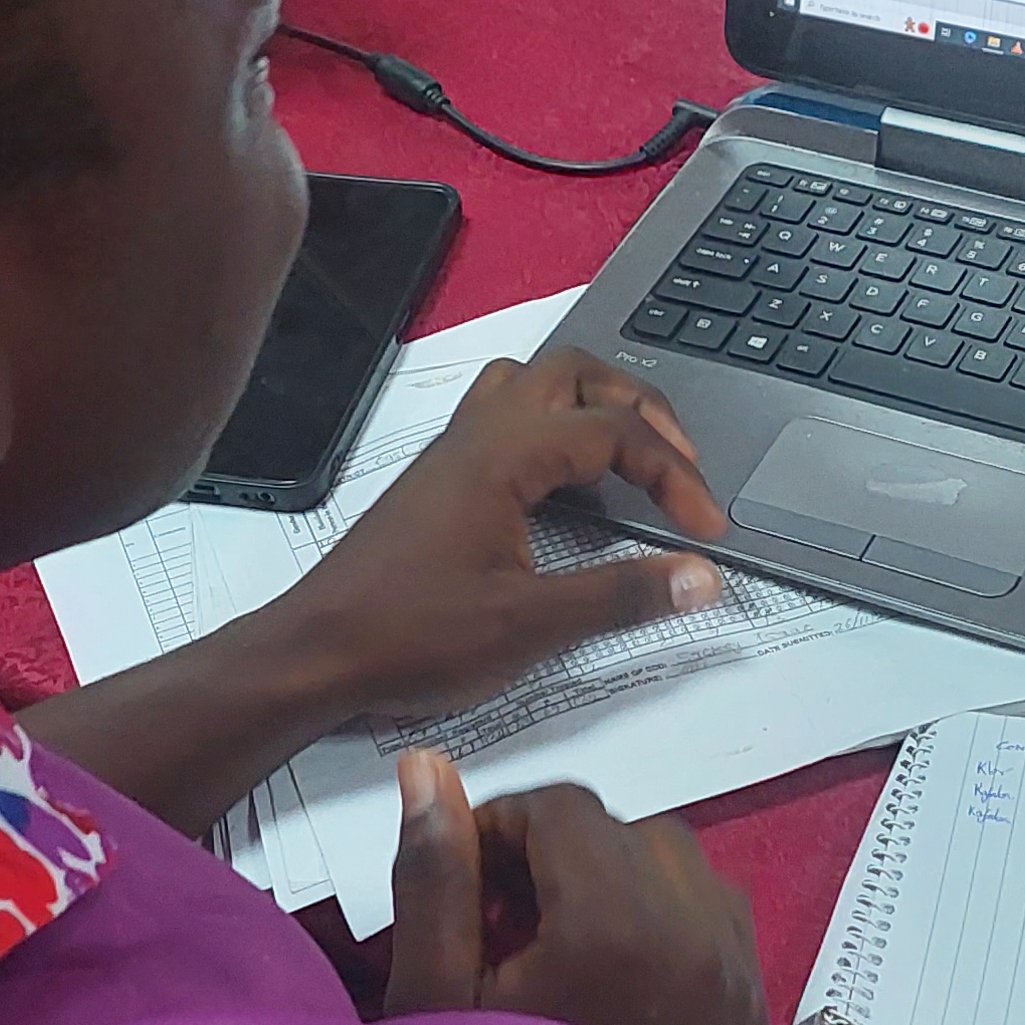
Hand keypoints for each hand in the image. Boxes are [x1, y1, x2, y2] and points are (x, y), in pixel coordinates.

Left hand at [248, 349, 736, 724]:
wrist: (318, 652)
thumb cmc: (412, 636)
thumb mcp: (531, 625)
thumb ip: (622, 596)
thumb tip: (701, 578)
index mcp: (503, 454)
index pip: (615, 430)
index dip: (676, 474)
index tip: (706, 531)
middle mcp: (478, 433)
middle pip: (576, 373)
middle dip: (641, 408)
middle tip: (681, 464)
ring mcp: (454, 450)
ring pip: (535, 383)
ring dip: (592, 403)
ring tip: (632, 455)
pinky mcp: (441, 477)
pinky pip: (507, 414)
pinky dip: (554, 425)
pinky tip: (568, 482)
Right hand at [384, 752, 763, 1024]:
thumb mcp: (433, 998)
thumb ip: (435, 877)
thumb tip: (427, 767)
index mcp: (614, 926)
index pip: (564, 809)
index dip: (503, 827)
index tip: (465, 884)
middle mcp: (696, 936)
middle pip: (625, 830)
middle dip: (560, 856)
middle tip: (504, 924)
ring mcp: (737, 977)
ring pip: (681, 866)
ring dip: (620, 880)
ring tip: (562, 949)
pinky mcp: (753, 1016)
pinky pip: (720, 919)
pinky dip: (670, 921)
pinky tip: (618, 979)